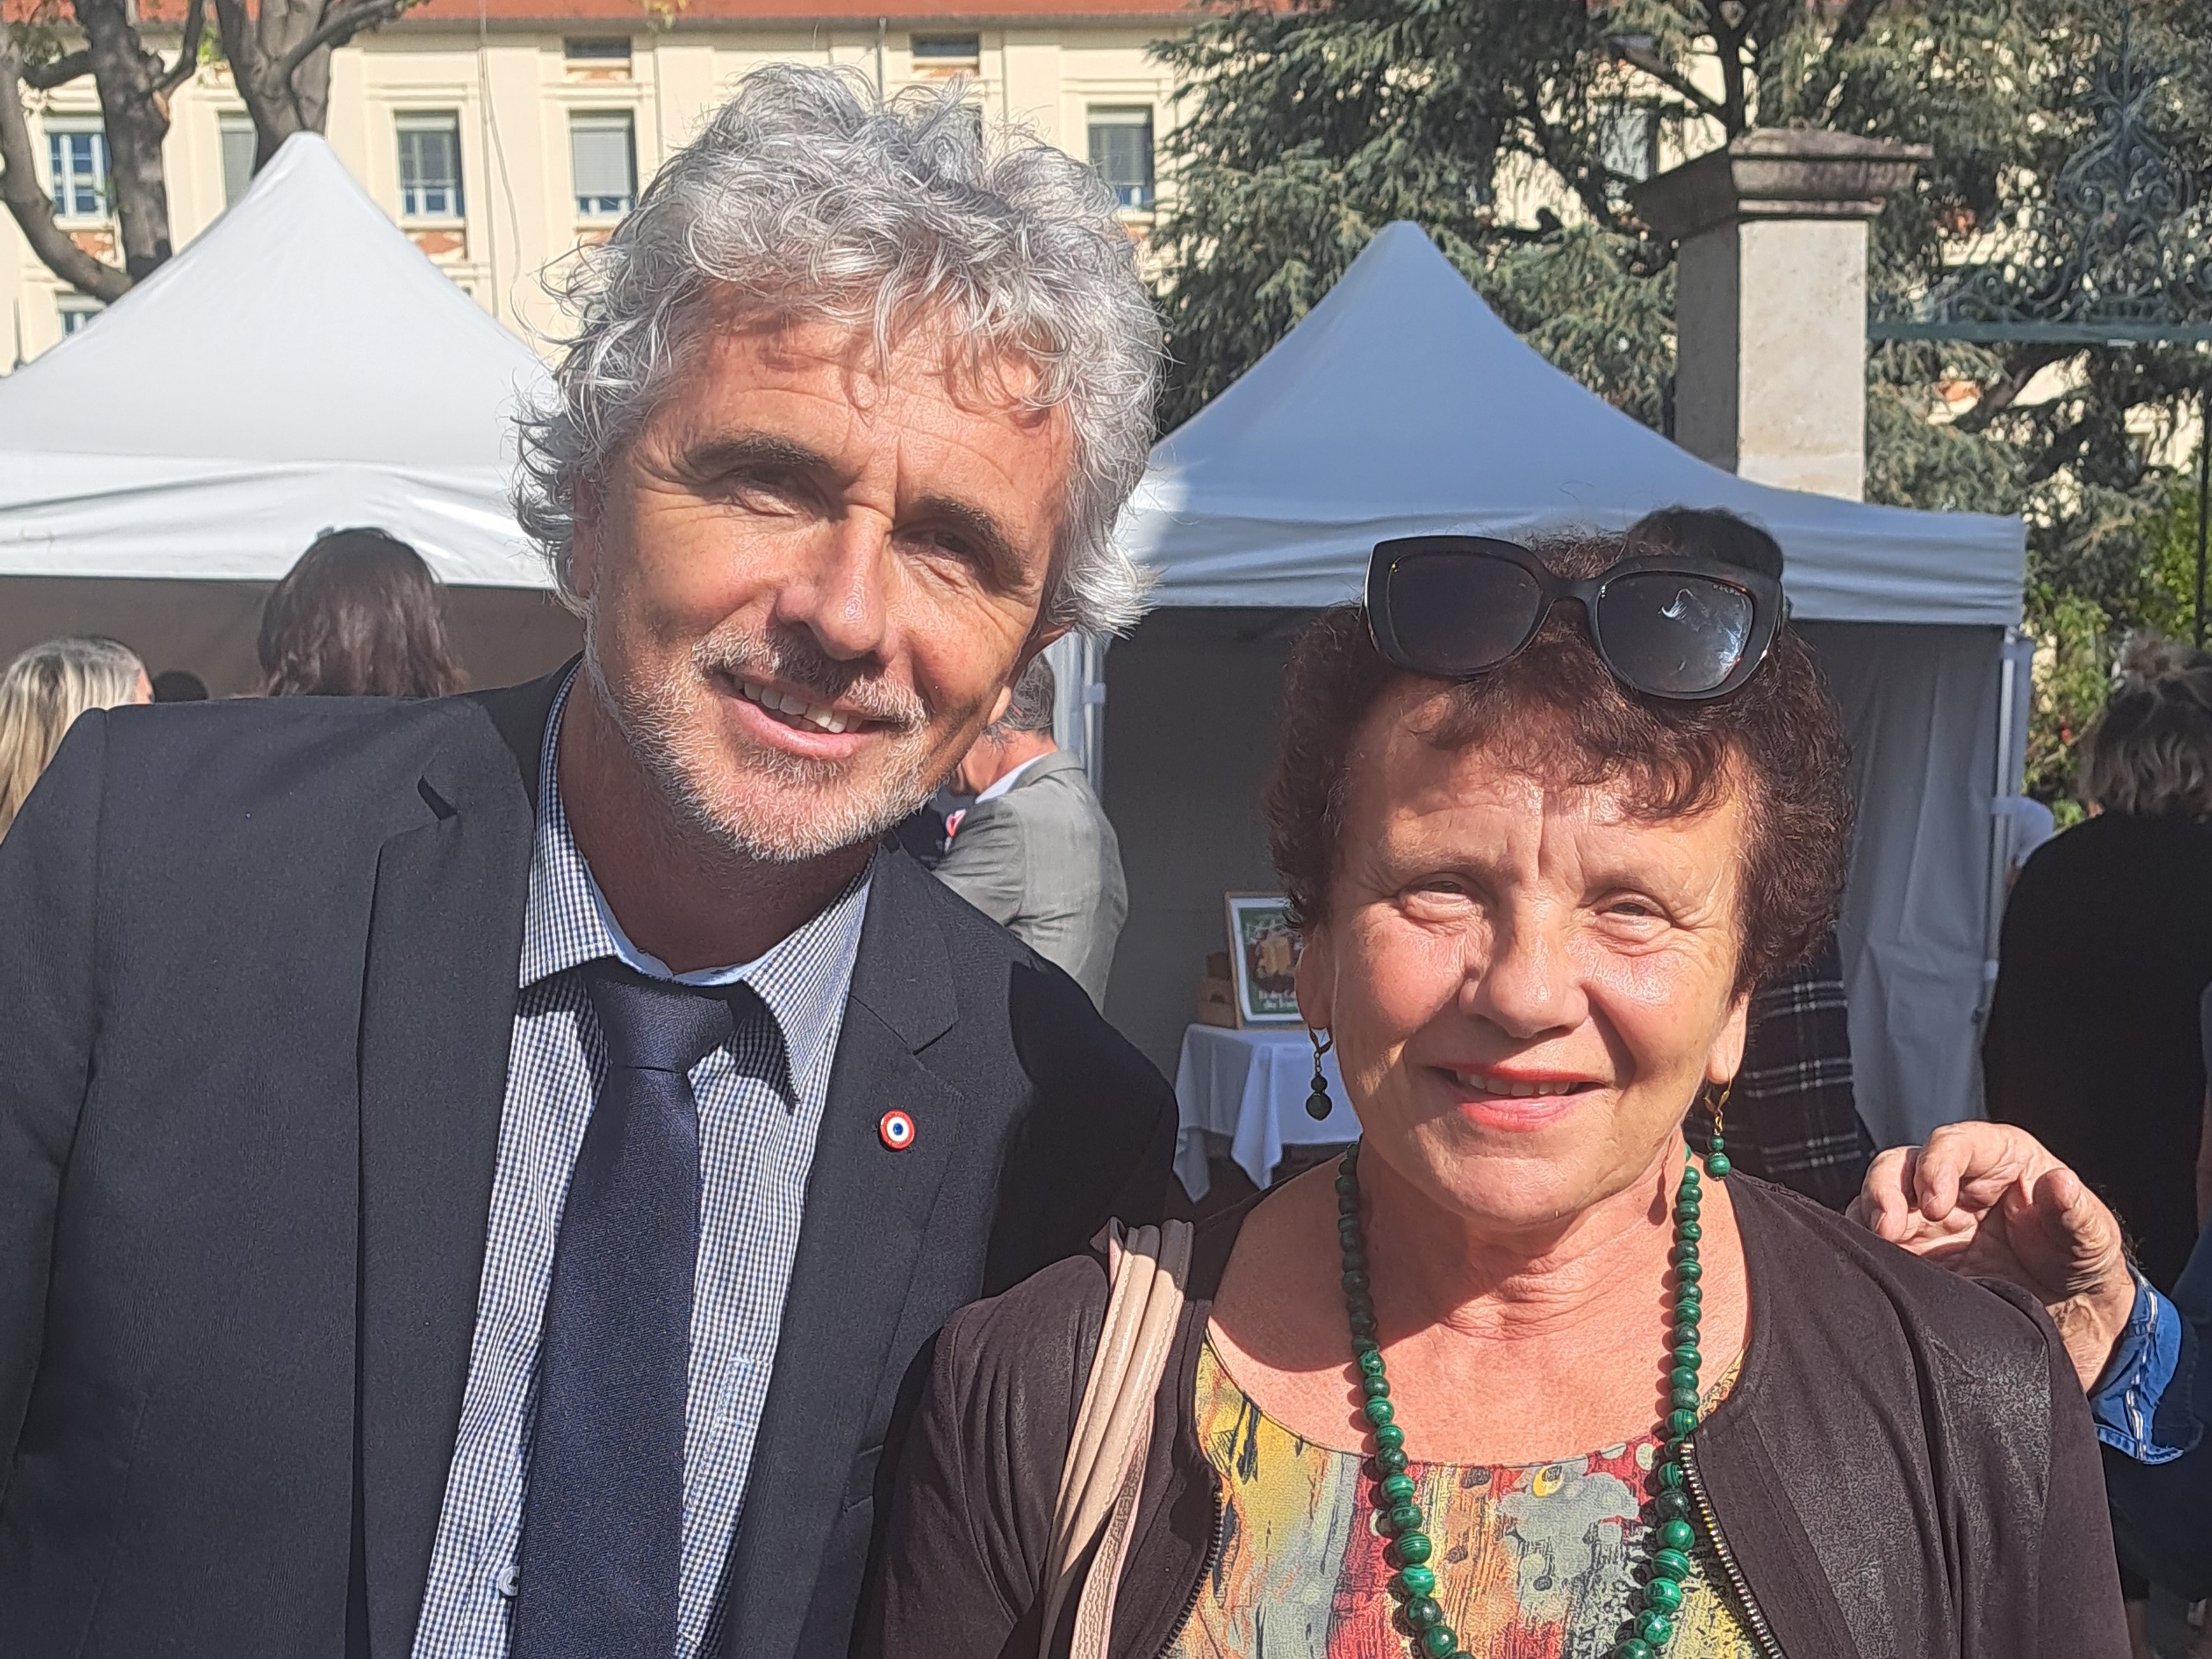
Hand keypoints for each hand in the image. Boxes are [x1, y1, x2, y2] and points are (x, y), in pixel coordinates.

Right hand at [1850, 1122, 2137, 1392]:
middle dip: (1885, 1190)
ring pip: (1877, 1198)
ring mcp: (1924, 1215)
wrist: (2066, 1308)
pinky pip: (1872, 1239)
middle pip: (1899, 1165)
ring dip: (1869, 1217)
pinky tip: (1874, 1267)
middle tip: (1889, 1228)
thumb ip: (2076, 1210)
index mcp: (1995, 1158)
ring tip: (1880, 1246)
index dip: (1935, 1165)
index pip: (1952, 1143)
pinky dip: (1864, 1248)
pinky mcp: (1910, 1250)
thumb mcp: (2091, 1236)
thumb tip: (2060, 1182)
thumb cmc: (2077, 1255)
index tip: (1934, 1201)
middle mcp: (1951, 1179)